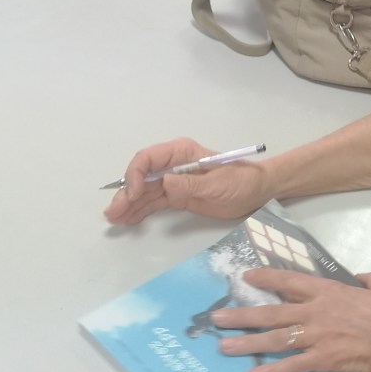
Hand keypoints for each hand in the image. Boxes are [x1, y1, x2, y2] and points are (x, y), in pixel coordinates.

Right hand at [103, 138, 270, 224]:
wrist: (257, 191)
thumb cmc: (241, 181)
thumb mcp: (217, 184)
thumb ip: (191, 184)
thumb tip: (165, 183)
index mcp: (181, 153)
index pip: (149, 159)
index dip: (136, 175)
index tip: (135, 193)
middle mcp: (173, 164)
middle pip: (142, 177)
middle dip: (127, 193)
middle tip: (114, 211)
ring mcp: (173, 181)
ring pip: (144, 192)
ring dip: (129, 204)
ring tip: (114, 218)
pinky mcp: (177, 196)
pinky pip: (154, 202)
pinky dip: (140, 210)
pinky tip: (128, 219)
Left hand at [210, 268, 370, 371]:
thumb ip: (369, 281)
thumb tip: (362, 276)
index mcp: (329, 292)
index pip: (290, 282)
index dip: (266, 279)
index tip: (246, 277)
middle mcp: (316, 312)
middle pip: (272, 313)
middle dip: (242, 315)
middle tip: (218, 318)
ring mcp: (317, 337)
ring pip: (275, 339)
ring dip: (248, 343)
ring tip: (224, 347)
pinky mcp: (322, 359)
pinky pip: (291, 365)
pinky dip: (271, 371)